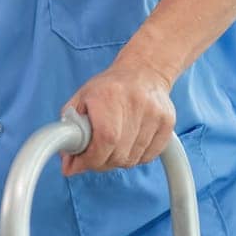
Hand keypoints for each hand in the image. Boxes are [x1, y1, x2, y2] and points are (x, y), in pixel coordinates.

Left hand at [60, 60, 175, 176]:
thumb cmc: (109, 87)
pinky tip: (127, 147)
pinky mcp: (167, 123)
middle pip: (119, 154)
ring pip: (133, 158)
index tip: (79, 164)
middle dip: (100, 162)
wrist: (143, 71)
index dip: (90, 158)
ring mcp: (154, 114)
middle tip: (92, 157)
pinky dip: (135, 158)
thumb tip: (68, 164)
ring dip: (117, 161)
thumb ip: (69, 130)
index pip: (105, 139)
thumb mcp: (81, 99)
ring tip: (110, 149)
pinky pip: (149, 157)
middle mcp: (135, 104)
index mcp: (109, 96)